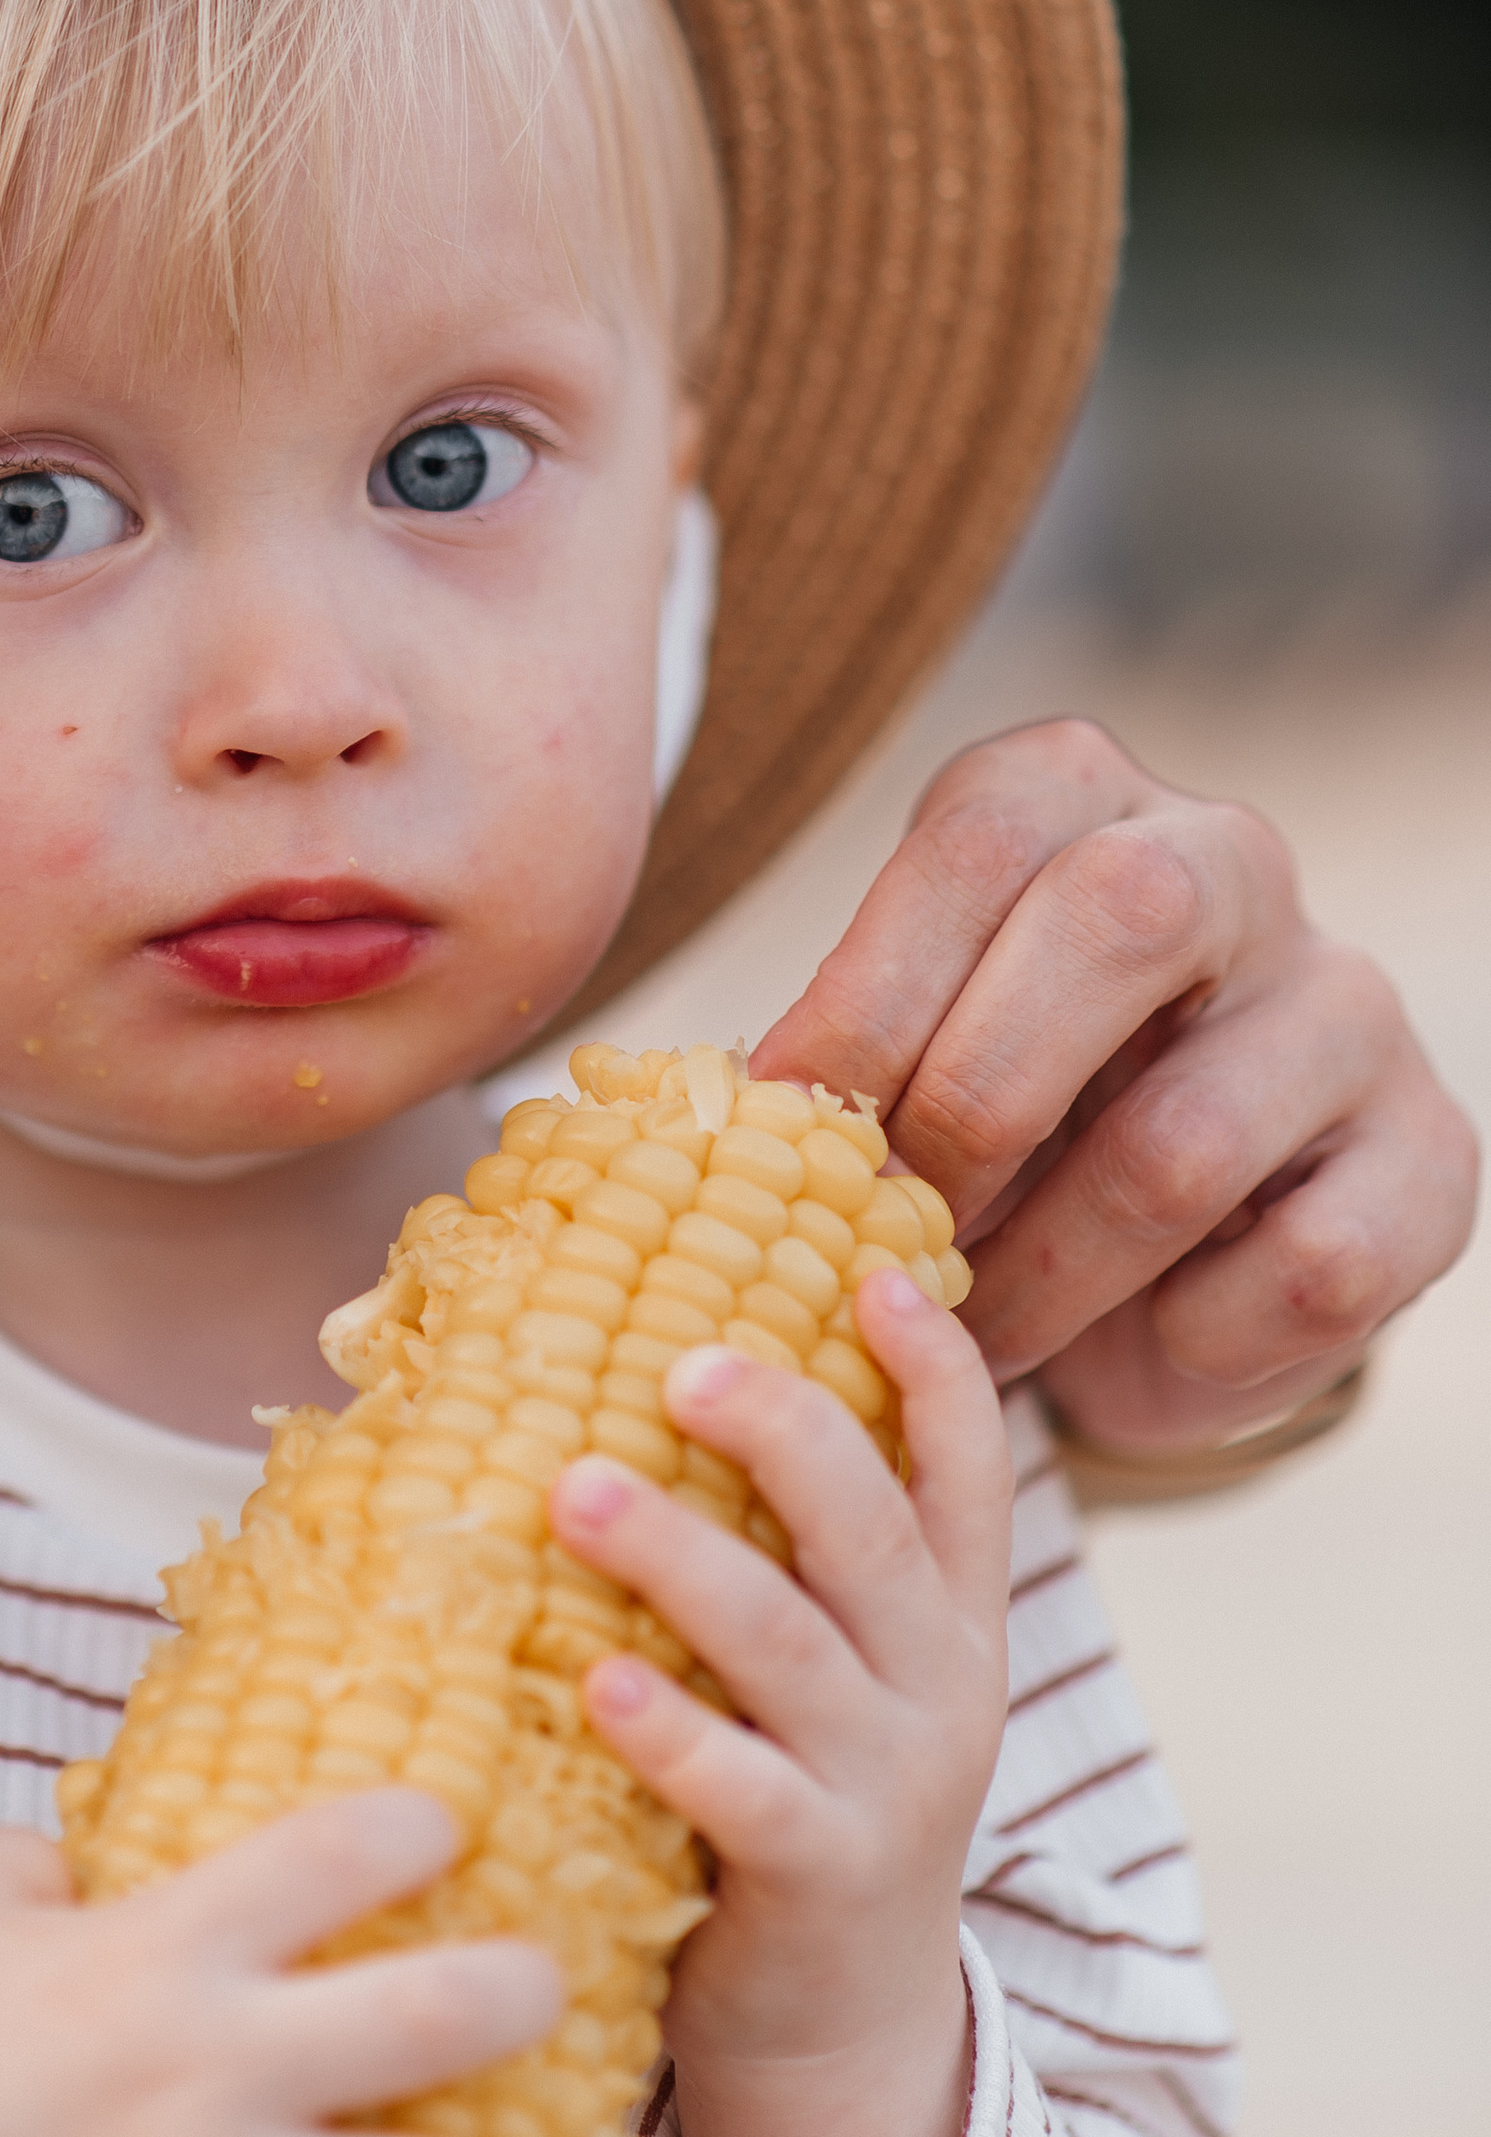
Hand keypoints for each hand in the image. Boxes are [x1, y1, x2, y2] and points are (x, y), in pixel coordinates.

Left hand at [550, 1277, 1011, 2136]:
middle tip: (683, 1361)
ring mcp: (884, 1781)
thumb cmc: (799, 1792)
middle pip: (872, 1527)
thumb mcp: (834, 1663)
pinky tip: (596, 1680)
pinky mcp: (817, 1876)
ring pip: (789, 1643)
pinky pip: (743, 1792)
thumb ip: (782, 1543)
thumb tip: (634, 1351)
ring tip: (576, 1491)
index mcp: (945, 1613)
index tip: (876, 1263)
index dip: (934, 1363)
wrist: (842, 2032)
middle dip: (786, 1431)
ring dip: (681, 1557)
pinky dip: (671, 1732)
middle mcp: (935, 1681)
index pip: (966, 1463)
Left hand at [755, 715, 1477, 1452]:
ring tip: (968, 1332)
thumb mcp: (901, 1048)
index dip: (869, 994)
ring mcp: (1351, 1004)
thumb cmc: (994, 1117)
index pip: (975, 840)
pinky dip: (1185, 1338)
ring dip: (1045, 1273)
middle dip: (969, 1108)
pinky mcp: (1432, 1157)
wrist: (1170, 1246)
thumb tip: (718, 1120)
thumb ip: (832, 1056)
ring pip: (1185, 1139)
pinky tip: (1134, 1344)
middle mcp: (1231, 858)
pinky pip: (1302, 1268)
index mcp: (1075, 791)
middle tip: (885, 1230)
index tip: (781, 1129)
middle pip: (1114, 924)